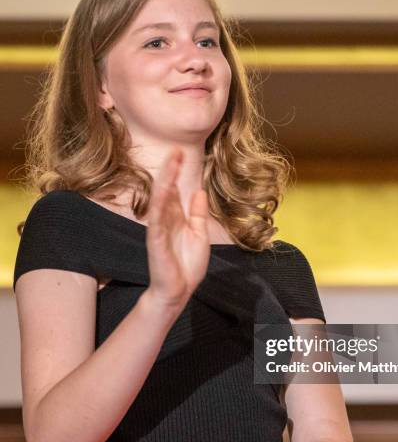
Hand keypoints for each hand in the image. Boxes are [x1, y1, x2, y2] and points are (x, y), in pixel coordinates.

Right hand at [145, 147, 209, 308]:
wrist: (179, 290)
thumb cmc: (187, 265)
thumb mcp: (199, 235)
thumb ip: (198, 214)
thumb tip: (199, 191)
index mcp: (176, 218)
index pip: (174, 191)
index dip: (177, 173)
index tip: (181, 153)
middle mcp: (165, 220)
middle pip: (166, 190)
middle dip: (170, 171)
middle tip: (176, 151)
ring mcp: (159, 229)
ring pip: (160, 200)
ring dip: (164, 181)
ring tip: (170, 163)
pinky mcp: (155, 241)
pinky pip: (156, 219)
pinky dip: (158, 203)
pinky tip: (161, 189)